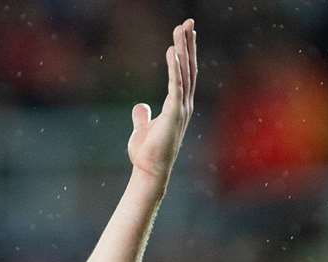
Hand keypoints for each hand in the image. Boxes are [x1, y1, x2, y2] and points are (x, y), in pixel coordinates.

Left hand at [128, 19, 196, 185]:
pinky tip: (173, 51)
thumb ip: (142, 116)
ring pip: (184, 72)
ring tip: (182, 29)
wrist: (149, 171)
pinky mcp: (174, 113)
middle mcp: (184, 104)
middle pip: (188, 68)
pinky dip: (175, 67)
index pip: (184, 74)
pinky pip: (176, 85)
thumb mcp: (142, 129)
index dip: (185, 53)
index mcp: (178, 106)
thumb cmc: (147, 154)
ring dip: (183, 50)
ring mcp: (181, 108)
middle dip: (188, 44)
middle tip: (188, 22)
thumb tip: (140, 106)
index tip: (185, 34)